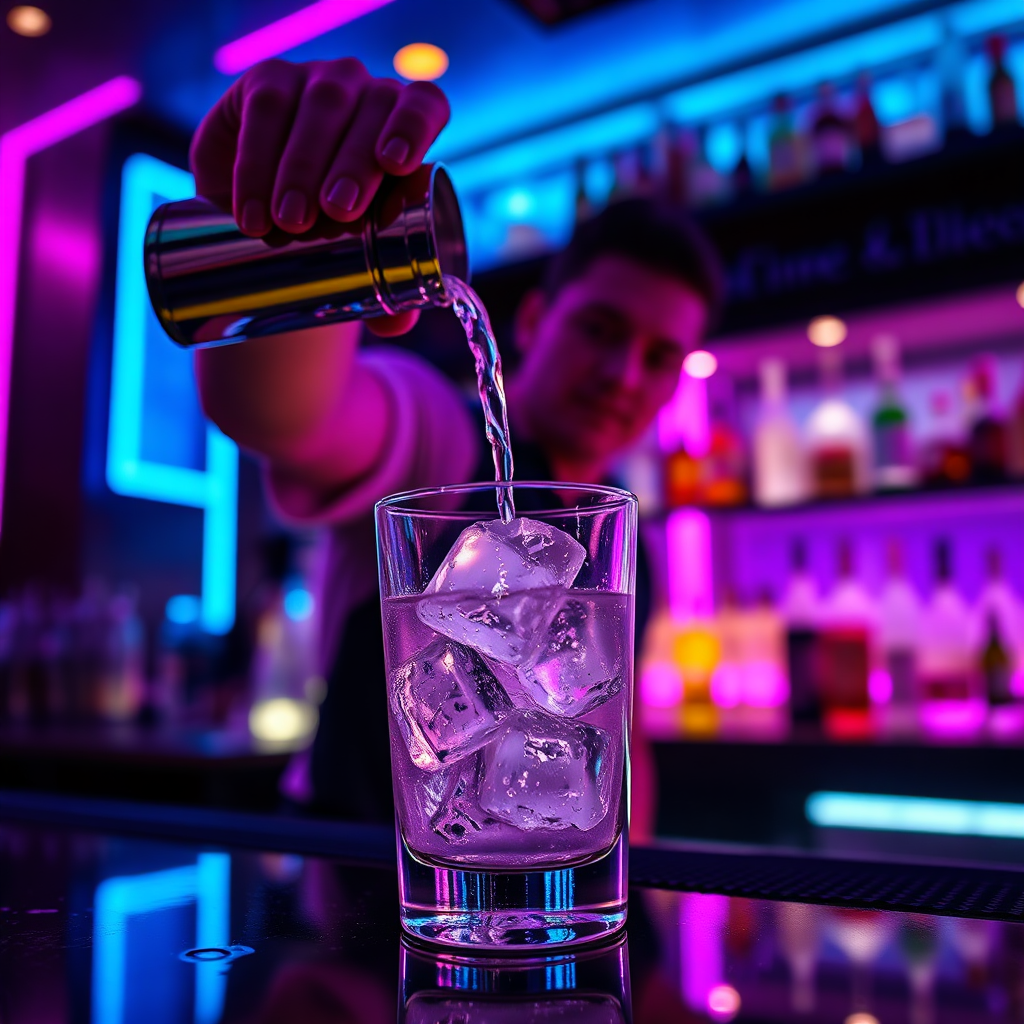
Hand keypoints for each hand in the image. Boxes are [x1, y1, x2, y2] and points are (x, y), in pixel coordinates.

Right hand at [190, 58, 450, 334]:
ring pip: (316, 108)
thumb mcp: (366, 257)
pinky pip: (263, 109)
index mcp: (407, 124)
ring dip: (300, 165)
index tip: (395, 164)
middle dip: (349, 164)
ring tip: (287, 221)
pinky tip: (253, 203)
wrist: (272, 214)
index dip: (413, 125)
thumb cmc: (339, 231)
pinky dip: (255, 159)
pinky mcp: (264, 84)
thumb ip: (393, 294)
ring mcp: (315, 81)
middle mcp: (365, 93)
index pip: (423, 105)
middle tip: (331, 215)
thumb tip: (398, 324)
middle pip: (366, 113)